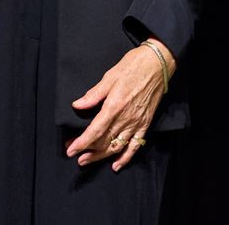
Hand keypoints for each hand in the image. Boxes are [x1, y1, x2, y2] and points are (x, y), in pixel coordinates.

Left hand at [67, 39, 173, 171]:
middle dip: (87, 151)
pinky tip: (116, 165)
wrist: (158, 64)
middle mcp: (126, 118)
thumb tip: (77, 105)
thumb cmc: (133, 66)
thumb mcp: (110, 76)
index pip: (95, 131)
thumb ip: (94, 94)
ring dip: (101, 156)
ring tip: (88, 161)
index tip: (70, 150)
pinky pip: (135, 145)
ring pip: (117, 146)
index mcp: (114, 106)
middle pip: (104, 141)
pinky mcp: (145, 124)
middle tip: (75, 155)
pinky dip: (126, 157)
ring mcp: (137, 123)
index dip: (81, 143)